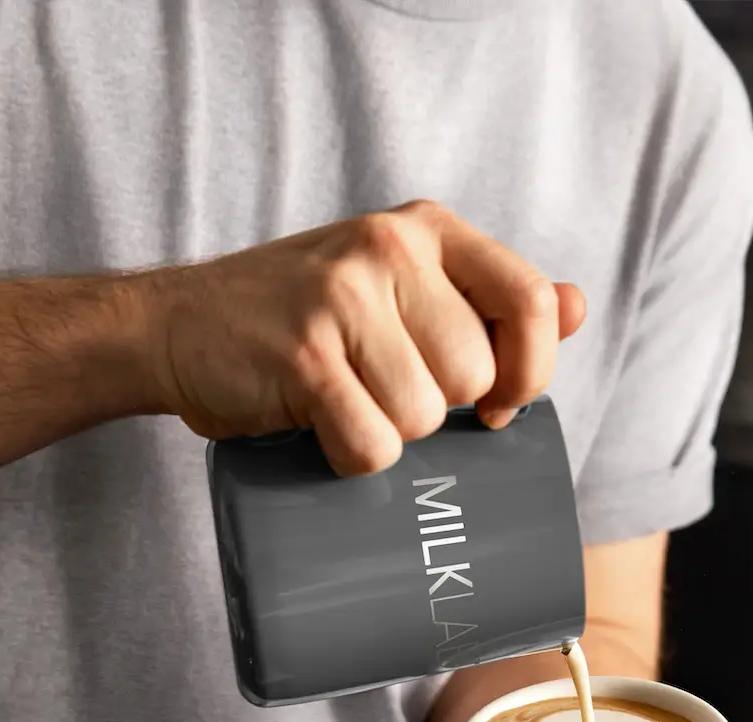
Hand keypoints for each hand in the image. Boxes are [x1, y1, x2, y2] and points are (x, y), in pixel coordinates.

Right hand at [142, 199, 587, 475]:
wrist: (175, 327)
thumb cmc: (300, 319)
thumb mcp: (396, 287)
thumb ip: (483, 298)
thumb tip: (577, 306)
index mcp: (425, 231)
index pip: (530, 302)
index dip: (531, 370)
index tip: (500, 405)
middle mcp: (388, 250)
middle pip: (474, 376)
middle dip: (437, 411)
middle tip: (379, 392)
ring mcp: (342, 299)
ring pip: (424, 418)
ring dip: (387, 434)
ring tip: (341, 402)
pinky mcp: (302, 357)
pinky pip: (370, 446)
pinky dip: (348, 460)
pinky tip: (315, 428)